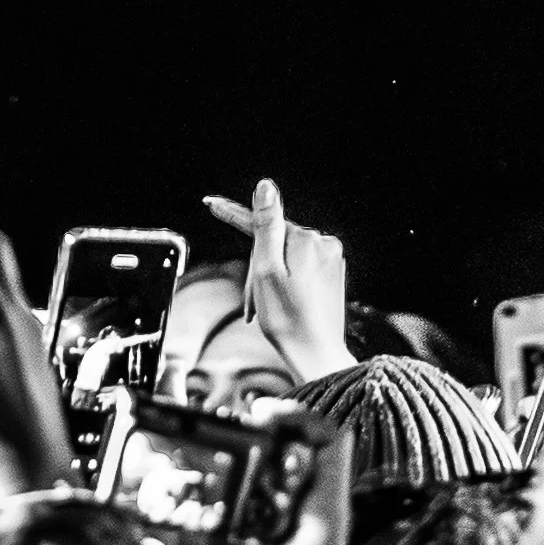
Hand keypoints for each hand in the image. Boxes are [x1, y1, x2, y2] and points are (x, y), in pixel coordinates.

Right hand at [208, 181, 353, 382]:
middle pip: (274, 244)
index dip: (233, 215)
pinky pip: (298, 270)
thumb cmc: (288, 319)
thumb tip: (266, 188)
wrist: (316, 356)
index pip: (263, 221)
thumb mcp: (266, 270)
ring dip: (268, 279)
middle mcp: (324, 246)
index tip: (212, 203)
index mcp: (307, 241)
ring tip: (264, 308)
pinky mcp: (331, 277)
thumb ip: (266, 226)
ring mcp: (330, 262)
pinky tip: (280, 305)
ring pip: (284, 258)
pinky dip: (283, 284)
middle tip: (252, 299)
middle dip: (257, 267)